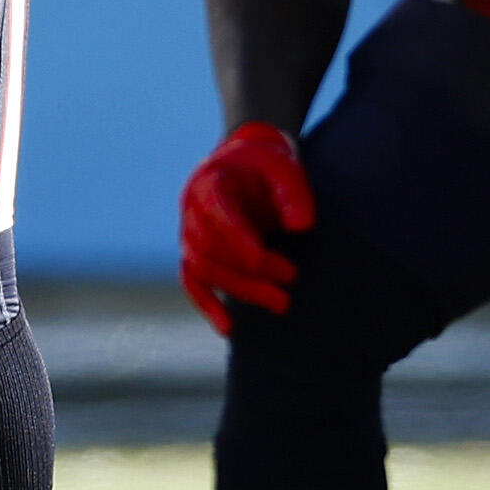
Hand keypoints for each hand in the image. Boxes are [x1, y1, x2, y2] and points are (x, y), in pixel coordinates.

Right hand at [179, 121, 311, 334]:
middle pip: (211, 248)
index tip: (269, 263)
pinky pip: (192, 280)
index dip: (240, 241)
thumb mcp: (284, 166)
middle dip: (250, 271)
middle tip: (290, 283)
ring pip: (203, 268)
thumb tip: (301, 227)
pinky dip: (207, 304)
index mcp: (210, 182)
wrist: (245, 161)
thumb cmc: (267, 164)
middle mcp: (191, 208)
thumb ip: (293, 192)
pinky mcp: (194, 251)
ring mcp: (188, 231)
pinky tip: (228, 328)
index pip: (218, 213)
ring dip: (240, 290)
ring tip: (281, 303)